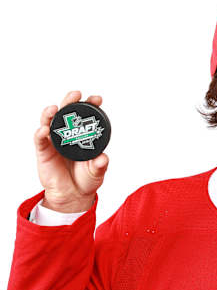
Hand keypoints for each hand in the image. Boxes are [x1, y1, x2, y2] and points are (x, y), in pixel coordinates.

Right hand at [34, 91, 108, 212]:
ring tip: (54, 108)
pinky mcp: (44, 152)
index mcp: (83, 135)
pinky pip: (40, 140)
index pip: (86, 116)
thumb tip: (103, 158)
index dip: (90, 105)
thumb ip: (100, 165)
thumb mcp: (97, 171)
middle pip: (66, 113)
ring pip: (50, 122)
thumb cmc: (86, 179)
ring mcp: (54, 142)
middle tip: (76, 94)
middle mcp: (68, 135)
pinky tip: (44, 129)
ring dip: (51, 113)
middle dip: (70, 101)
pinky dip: (41, 133)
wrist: (73, 195)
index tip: (97, 98)